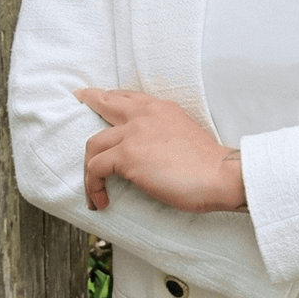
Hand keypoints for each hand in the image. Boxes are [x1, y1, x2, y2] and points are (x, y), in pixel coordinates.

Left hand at [75, 87, 245, 214]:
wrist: (219, 174)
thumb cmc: (208, 164)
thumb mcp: (185, 133)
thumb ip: (164, 132)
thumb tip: (149, 150)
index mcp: (161, 108)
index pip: (128, 97)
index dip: (110, 97)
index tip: (98, 96)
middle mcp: (145, 114)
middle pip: (105, 102)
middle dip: (89, 100)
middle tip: (79, 98)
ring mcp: (133, 133)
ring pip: (93, 144)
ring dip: (89, 168)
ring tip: (94, 189)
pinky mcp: (127, 156)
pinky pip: (95, 169)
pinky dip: (93, 187)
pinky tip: (102, 200)